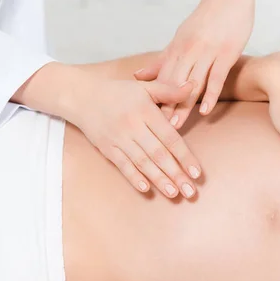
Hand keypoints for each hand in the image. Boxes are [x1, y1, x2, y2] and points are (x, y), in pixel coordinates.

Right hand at [70, 75, 201, 199]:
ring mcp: (119, 139)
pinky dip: (133, 177)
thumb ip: (169, 90)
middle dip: (176, 174)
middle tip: (190, 191)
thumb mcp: (145, 86)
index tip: (197, 172)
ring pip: (142, 162)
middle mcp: (133, 126)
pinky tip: (146, 189)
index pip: (170, 137)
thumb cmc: (118, 92)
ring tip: (173, 193)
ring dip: (159, 179)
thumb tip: (193, 86)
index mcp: (146, 111)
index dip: (184, 156)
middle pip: (158, 154)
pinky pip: (122, 165)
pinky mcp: (107, 148)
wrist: (82, 97)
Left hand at [135, 0, 253, 128]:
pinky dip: (210, 95)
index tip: (146, 119)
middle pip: (173, 85)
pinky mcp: (226, 53)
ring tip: (176, 127)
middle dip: (165, 108)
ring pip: (192, 84)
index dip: (154, 100)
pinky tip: (204, 111)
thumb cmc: (204, 20)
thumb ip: (161, 60)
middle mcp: (188, 51)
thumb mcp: (179, 39)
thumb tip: (137, 76)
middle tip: (157, 130)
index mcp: (175, 49)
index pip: (162, 79)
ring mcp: (208, 52)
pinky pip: (216, 77)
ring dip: (183, 106)